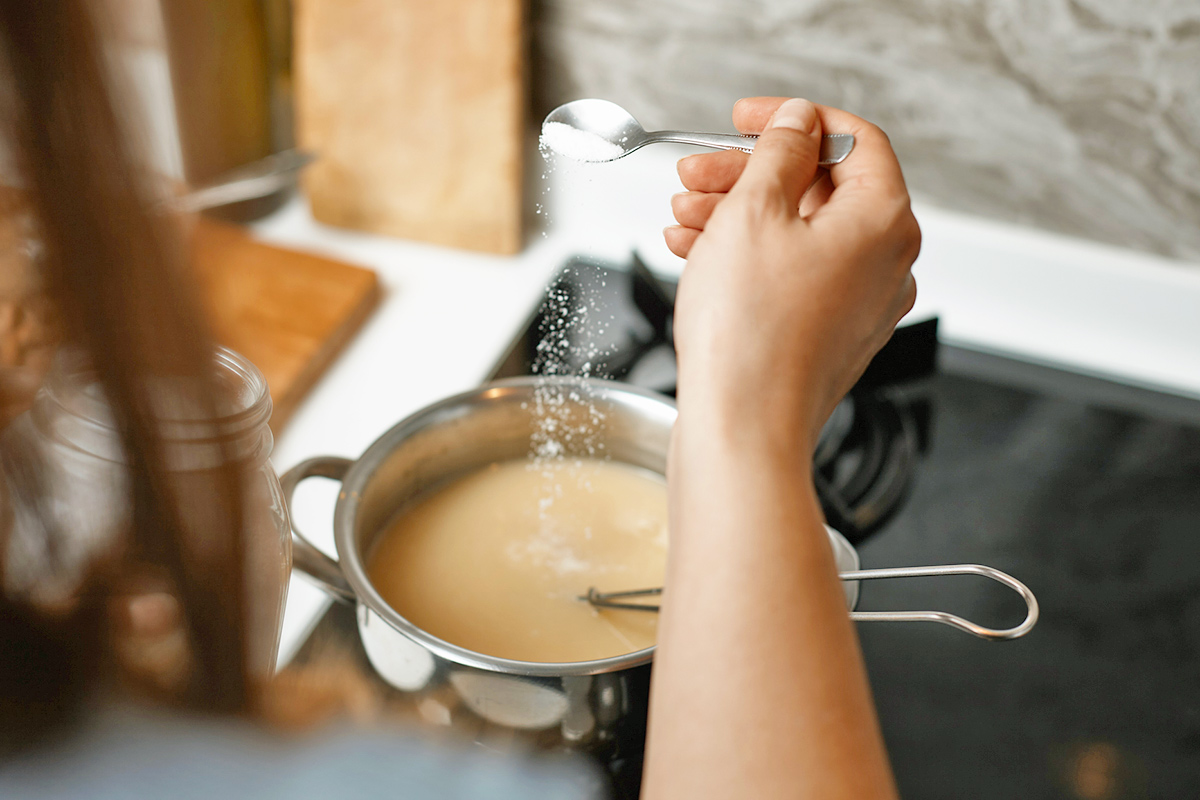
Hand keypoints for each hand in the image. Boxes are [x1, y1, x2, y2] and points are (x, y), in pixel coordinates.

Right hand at [665, 97, 919, 451]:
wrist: (743, 429)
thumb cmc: (750, 334)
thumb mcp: (753, 213)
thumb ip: (779, 152)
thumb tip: (797, 123)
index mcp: (884, 221)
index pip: (854, 139)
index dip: (794, 120)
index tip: (746, 119)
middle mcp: (885, 263)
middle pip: (819, 188)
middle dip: (748, 174)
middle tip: (696, 174)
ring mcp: (859, 304)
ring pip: (799, 233)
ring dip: (737, 215)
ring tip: (682, 218)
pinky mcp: (829, 335)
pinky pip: (792, 275)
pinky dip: (748, 257)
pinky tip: (696, 253)